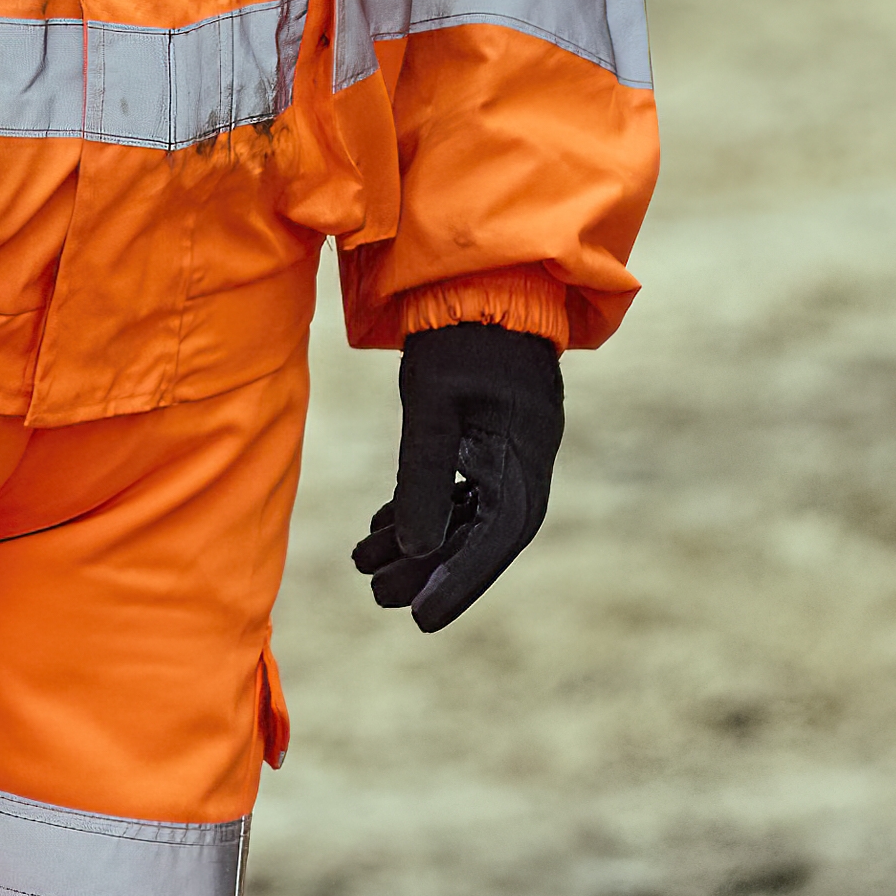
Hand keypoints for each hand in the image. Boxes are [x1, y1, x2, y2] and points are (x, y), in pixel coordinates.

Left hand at [352, 321, 562, 630]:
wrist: (487, 276)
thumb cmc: (458, 335)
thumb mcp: (431, 402)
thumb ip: (423, 473)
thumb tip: (416, 547)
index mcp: (522, 454)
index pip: (494, 537)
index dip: (458, 581)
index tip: (419, 619)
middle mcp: (528, 460)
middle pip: (483, 537)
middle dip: (431, 571)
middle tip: (378, 595)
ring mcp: (515, 448)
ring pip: (471, 515)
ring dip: (422, 542)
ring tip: (366, 564)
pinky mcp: (498, 436)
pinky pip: (467, 490)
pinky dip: (428, 510)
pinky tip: (384, 526)